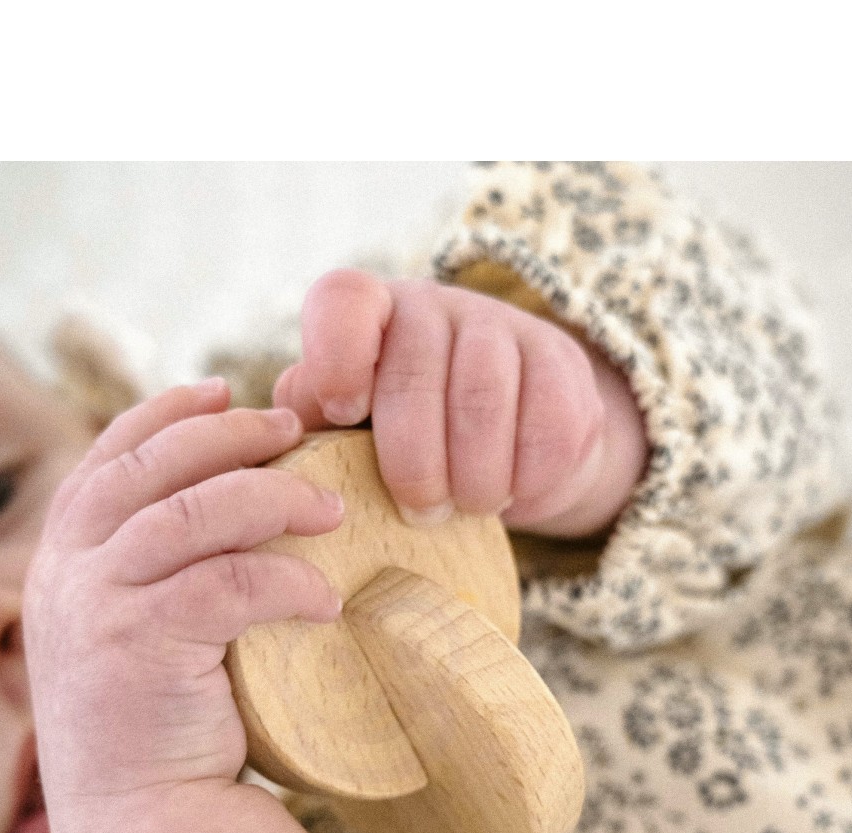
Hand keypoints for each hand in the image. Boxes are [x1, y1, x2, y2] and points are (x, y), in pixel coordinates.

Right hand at [23, 378, 357, 832]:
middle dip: (229, 436)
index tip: (230, 390)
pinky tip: (327, 598)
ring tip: (333, 509)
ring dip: (269, 498)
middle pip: (150, 467)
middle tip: (298, 430)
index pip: (112, 454)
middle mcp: (64, 571)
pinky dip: (283, 582)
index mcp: (65, 555)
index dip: (170, 412)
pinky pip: (223, 587)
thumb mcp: (146, 630)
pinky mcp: (135, 648)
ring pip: (187, 514)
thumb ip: (165, 569)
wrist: (145, 826)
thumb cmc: (167, 727)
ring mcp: (92, 608)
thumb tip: (248, 500)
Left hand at [273, 272, 648, 538]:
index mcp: (369, 312)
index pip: (344, 301)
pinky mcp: (565, 367)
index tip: (345, 413)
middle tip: (417, 512)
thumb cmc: (402, 437)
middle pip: (416, 376)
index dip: (337, 357)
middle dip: (413, 463)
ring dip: (471, 479)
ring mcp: (505, 328)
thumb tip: (286, 430)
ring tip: (464, 508)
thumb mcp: (349, 427)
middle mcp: (435, 305)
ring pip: (484, 404)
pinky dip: (525, 481)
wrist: (510, 439)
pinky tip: (510, 493)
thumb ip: (311, 420)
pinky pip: (546, 431)